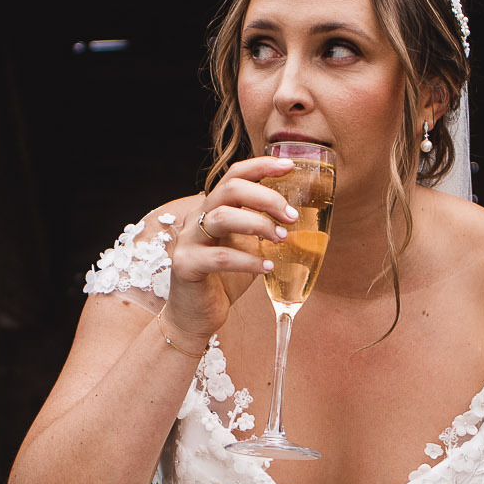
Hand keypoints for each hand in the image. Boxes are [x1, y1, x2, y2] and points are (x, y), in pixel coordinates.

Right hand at [161, 156, 303, 341]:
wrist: (195, 316)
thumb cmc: (224, 280)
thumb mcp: (246, 246)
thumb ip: (262, 228)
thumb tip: (298, 216)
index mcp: (212, 208)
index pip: (235, 175)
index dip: (261, 166)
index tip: (289, 166)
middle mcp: (196, 218)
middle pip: (230, 190)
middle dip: (266, 198)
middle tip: (291, 216)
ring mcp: (188, 241)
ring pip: (222, 218)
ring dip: (258, 225)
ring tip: (281, 239)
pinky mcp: (185, 265)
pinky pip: (220, 257)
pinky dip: (248, 260)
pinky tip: (267, 266)